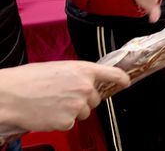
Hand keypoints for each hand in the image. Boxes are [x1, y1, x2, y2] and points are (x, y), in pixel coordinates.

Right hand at [0, 61, 129, 131]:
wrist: (11, 94)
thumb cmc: (30, 79)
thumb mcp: (60, 68)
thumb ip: (78, 74)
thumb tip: (87, 81)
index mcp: (84, 70)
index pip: (113, 74)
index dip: (122, 79)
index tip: (126, 82)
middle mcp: (85, 87)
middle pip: (95, 99)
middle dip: (83, 99)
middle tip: (64, 96)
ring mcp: (78, 105)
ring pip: (84, 112)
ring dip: (73, 110)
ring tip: (53, 103)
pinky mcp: (68, 121)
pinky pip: (71, 123)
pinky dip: (61, 120)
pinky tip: (48, 112)